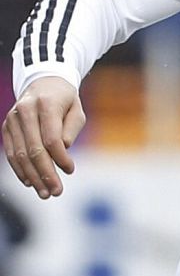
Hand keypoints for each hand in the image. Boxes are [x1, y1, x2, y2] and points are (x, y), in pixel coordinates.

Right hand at [3, 76, 85, 198]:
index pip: (51, 138)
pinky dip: (20, 169)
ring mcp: (12, 120)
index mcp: (45, 104)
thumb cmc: (65, 100)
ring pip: (20, 154)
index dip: (60, 158)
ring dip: (32, 176)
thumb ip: (71, 128)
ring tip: (45, 192)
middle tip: (56, 191)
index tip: (70, 171)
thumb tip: (63, 149)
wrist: (43, 83)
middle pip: (34, 149)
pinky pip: (11, 152)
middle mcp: (24, 111)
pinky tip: (30, 182)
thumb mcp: (76, 109)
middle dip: (45, 173)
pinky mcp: (6, 127)